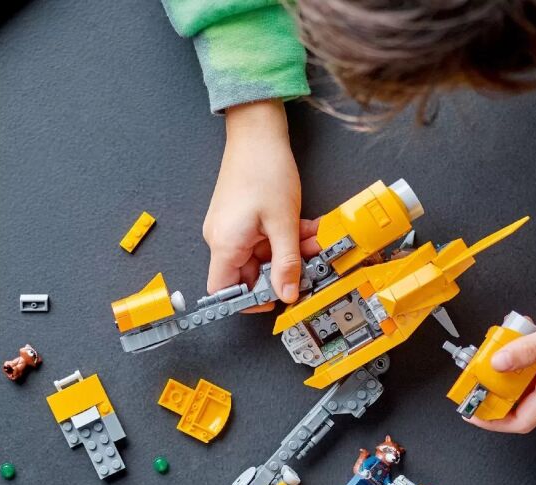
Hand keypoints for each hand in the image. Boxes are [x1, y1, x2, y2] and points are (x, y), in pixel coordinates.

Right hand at [203, 99, 320, 311]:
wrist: (256, 133)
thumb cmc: (264, 170)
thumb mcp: (284, 223)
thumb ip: (287, 263)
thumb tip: (288, 294)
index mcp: (225, 244)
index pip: (224, 291)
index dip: (248, 301)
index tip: (276, 298)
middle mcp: (222, 239)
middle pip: (248, 274)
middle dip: (281, 271)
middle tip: (308, 265)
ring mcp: (231, 228)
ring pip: (262, 255)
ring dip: (289, 252)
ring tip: (313, 240)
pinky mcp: (241, 218)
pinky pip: (263, 239)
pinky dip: (284, 237)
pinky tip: (306, 228)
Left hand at [467, 290, 535, 433]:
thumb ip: (528, 349)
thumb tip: (497, 364)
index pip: (521, 421)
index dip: (492, 421)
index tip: (471, 411)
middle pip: (521, 403)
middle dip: (495, 390)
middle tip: (477, 371)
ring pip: (529, 384)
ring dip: (509, 370)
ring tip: (497, 348)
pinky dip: (526, 357)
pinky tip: (522, 336)